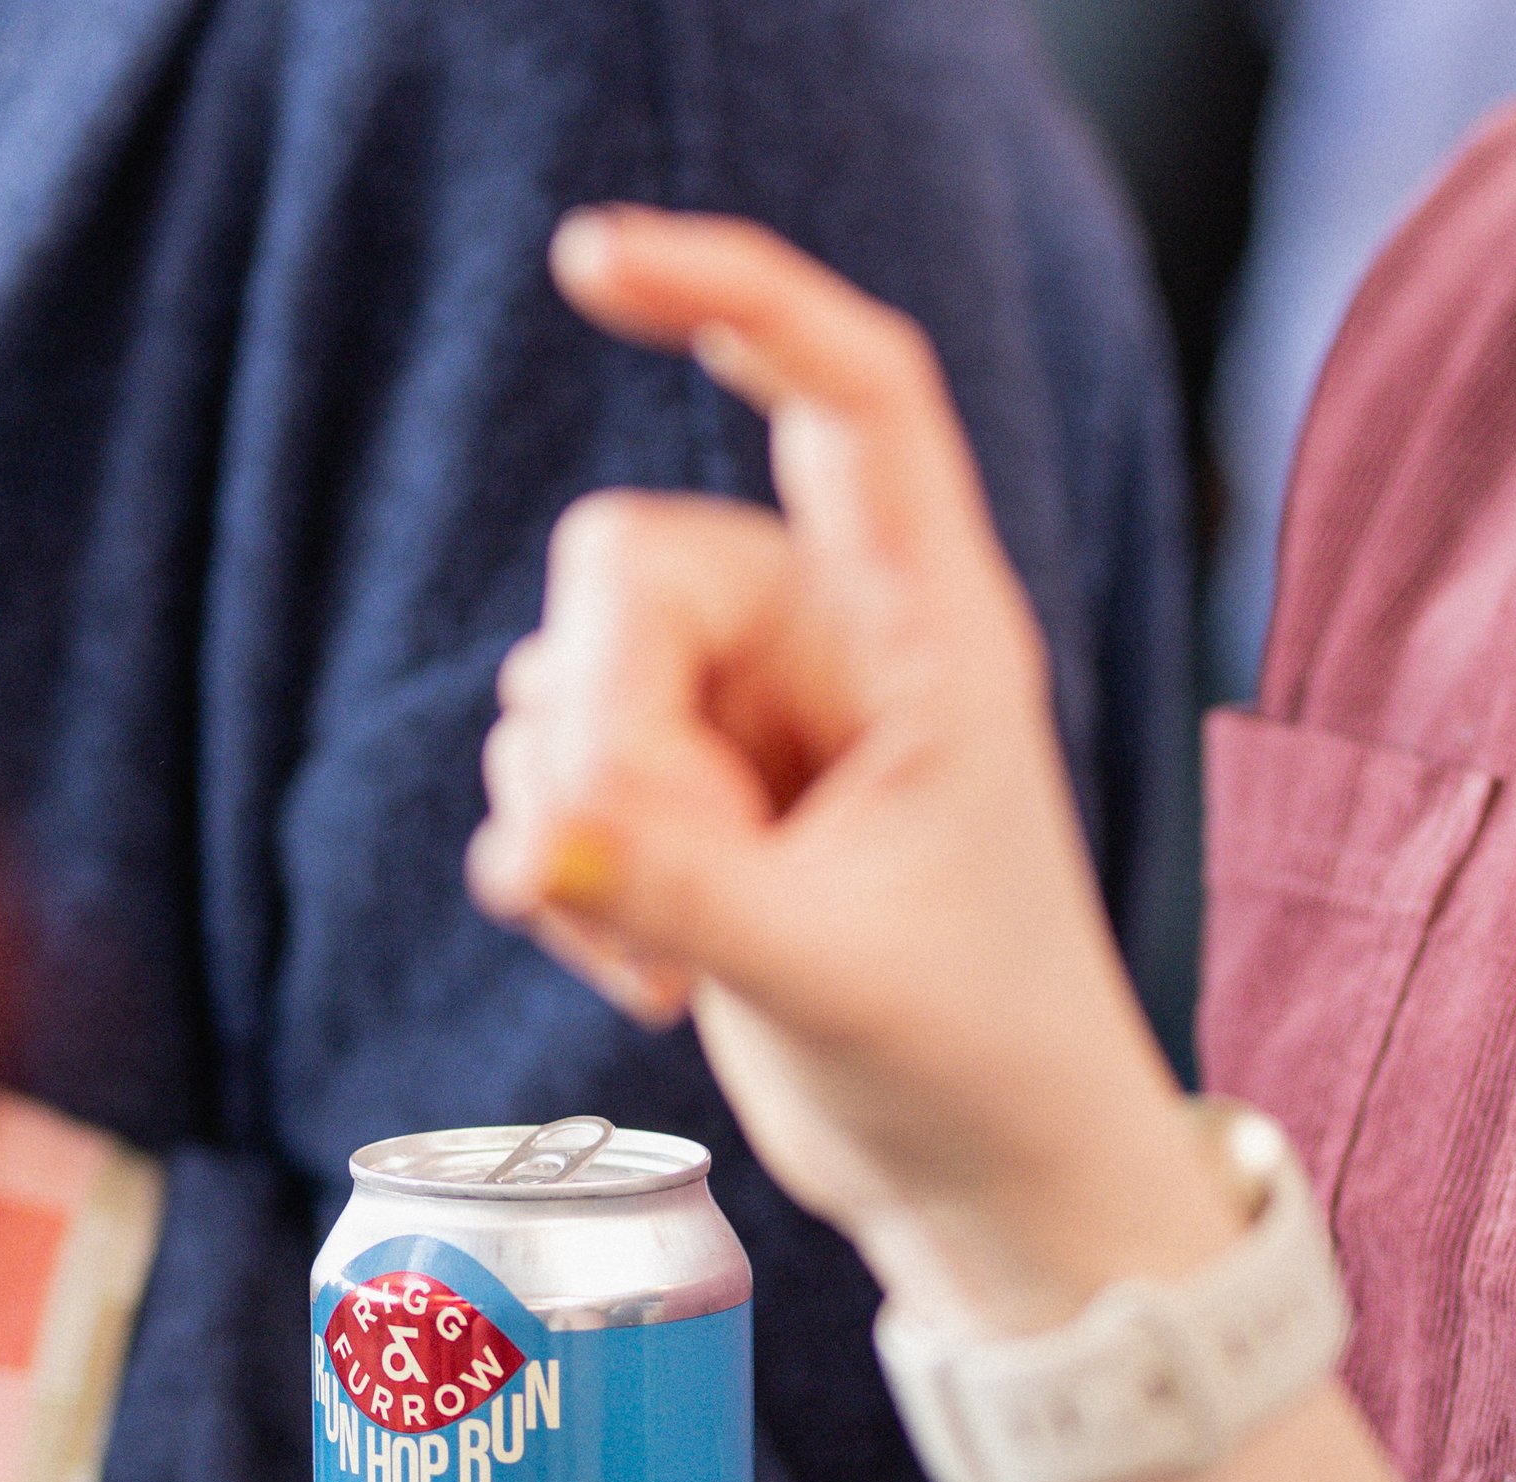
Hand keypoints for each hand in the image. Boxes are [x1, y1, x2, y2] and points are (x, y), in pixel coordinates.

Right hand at [468, 206, 1232, 1336]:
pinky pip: (552, 782)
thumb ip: (676, 894)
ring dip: (580, 826)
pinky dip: (565, 876)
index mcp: (929, 634)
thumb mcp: (826, 974)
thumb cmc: (972, 1064)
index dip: (733, 295)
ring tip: (679, 961)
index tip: (592, 263)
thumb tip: (527, 831)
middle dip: (602, 729)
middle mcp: (834, 650)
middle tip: (653, 883)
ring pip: (568, 683)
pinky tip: (648, 978)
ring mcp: (751, 728)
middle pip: (629, 572)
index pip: (849, 397)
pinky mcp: (687, 811)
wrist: (988, 1182)